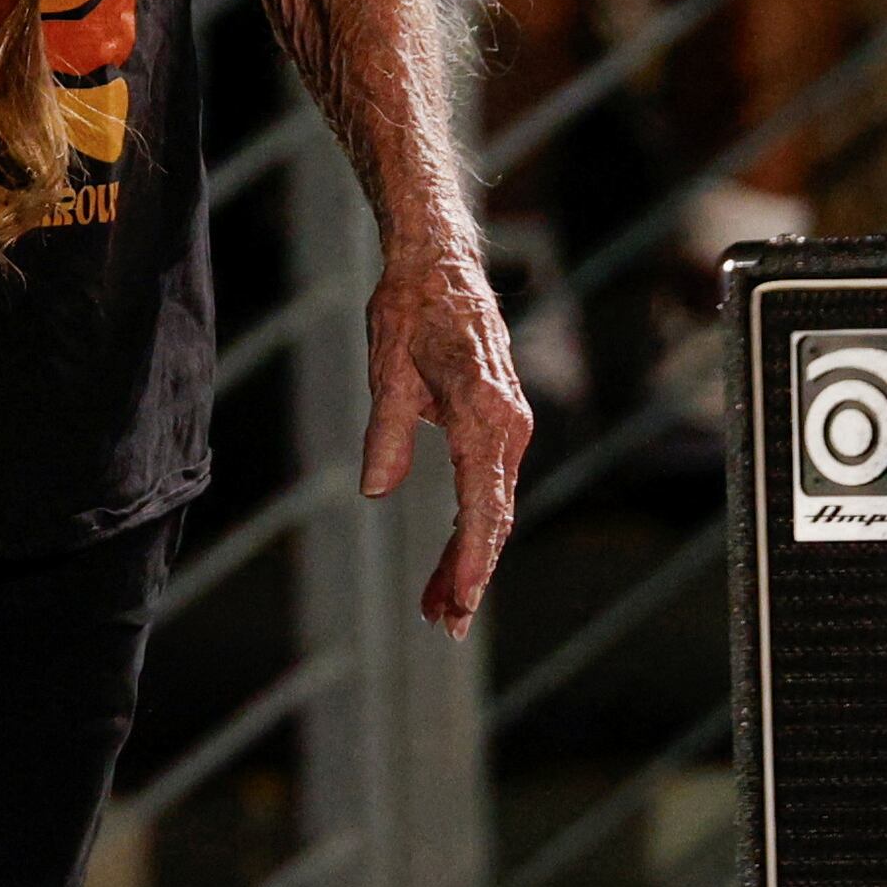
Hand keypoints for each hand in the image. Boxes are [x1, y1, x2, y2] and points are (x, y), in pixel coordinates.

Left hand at [362, 230, 530, 631]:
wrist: (441, 262)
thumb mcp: (387, 371)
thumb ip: (386, 433)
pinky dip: (473, 525)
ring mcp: (511, 424)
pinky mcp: (503, 422)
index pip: (482, 505)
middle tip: (442, 624)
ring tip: (437, 606)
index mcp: (484, 414)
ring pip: (494, 507)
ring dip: (470, 557)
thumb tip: (375, 491)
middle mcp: (509, 424)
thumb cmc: (410, 310)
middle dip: (469, 574)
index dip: (470, 560)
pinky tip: (450, 557)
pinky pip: (491, 485)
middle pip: (494, 517)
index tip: (457, 601)